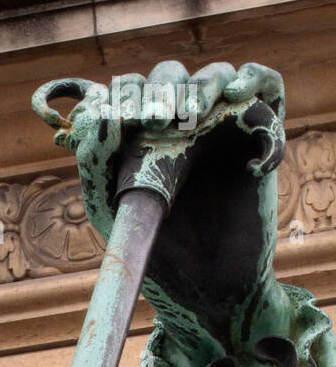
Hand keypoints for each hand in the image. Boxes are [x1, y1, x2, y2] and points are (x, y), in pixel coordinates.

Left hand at [35, 62, 287, 354]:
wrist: (206, 291)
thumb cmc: (159, 256)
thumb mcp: (113, 212)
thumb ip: (97, 165)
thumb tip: (98, 114)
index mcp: (141, 141)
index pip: (133, 90)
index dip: (128, 91)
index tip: (123, 116)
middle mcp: (180, 128)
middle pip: (173, 75)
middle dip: (166, 87)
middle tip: (164, 121)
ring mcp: (222, 129)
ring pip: (220, 74)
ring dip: (209, 84)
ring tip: (197, 119)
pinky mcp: (261, 138)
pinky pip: (269, 92)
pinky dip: (259, 93)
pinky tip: (241, 139)